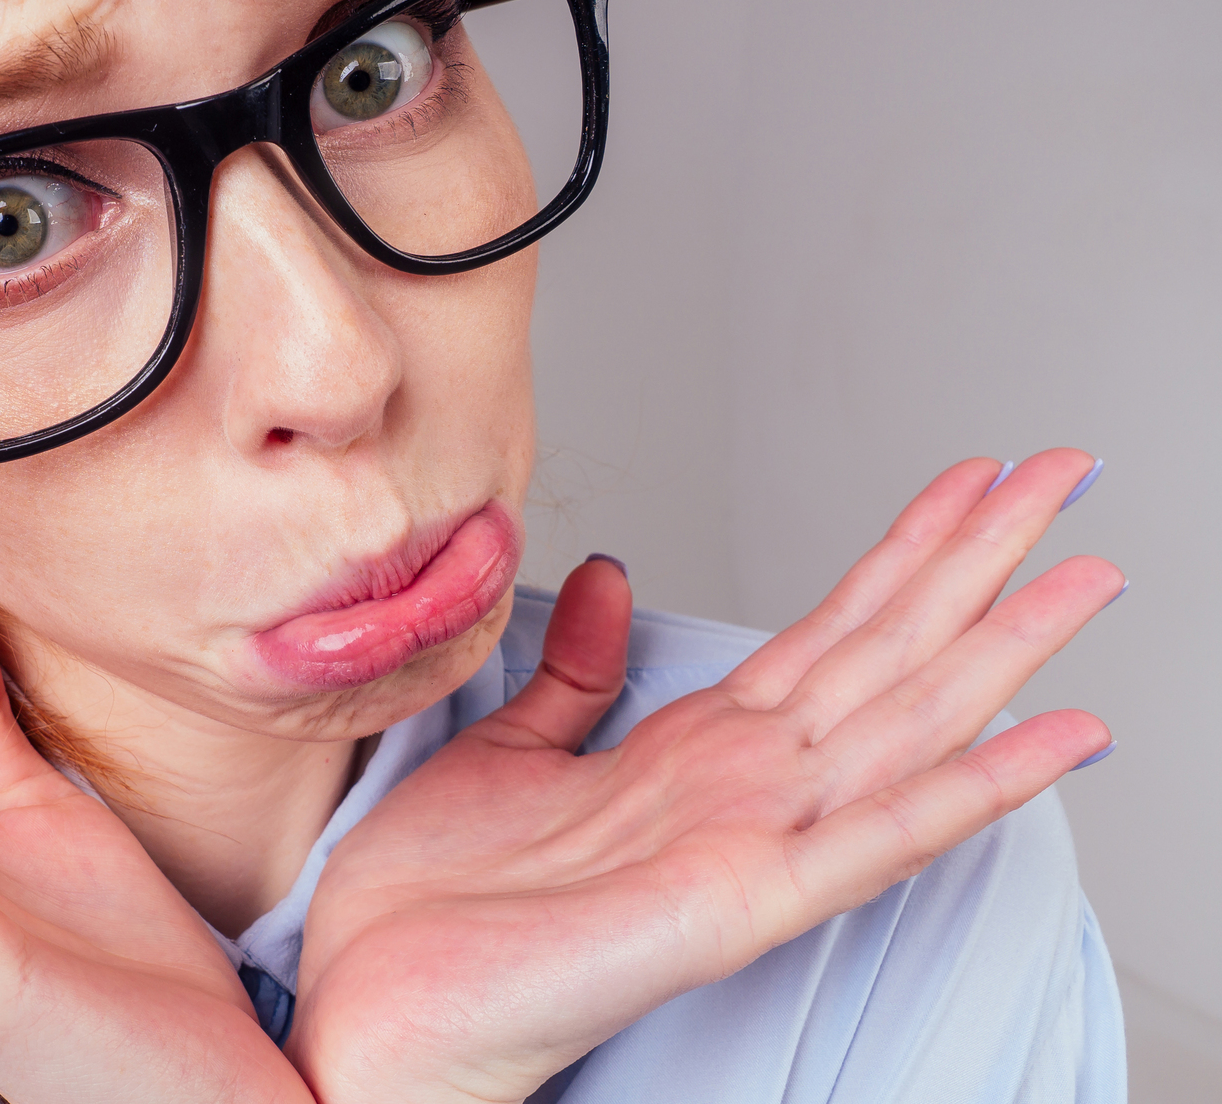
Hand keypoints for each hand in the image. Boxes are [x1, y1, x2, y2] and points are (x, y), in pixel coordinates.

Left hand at [288, 450, 1118, 1103]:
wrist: (386, 1000)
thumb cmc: (446, 897)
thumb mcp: (515, 747)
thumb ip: (578, 669)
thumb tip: (609, 572)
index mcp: (701, 750)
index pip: (831, 629)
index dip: (904, 550)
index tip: (971, 481)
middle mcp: (746, 788)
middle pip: (889, 653)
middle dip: (980, 559)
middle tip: (1063, 473)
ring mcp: (756, 844)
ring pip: (905, 723)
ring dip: (1002, 647)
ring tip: (1087, 574)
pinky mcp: (741, 903)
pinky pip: (873, 837)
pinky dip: (968, 788)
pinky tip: (1049, 739)